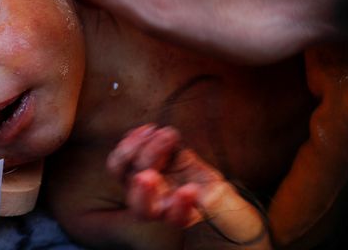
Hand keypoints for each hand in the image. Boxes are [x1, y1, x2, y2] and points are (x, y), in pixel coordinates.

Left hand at [107, 124, 268, 245]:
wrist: (201, 182)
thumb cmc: (215, 196)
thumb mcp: (225, 202)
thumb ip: (219, 202)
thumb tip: (206, 197)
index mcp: (178, 216)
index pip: (175, 217)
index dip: (181, 205)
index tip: (191, 189)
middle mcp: (155, 203)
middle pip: (140, 201)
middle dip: (143, 189)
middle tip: (150, 174)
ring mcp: (143, 183)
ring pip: (124, 173)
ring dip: (137, 152)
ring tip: (161, 132)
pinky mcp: (137, 164)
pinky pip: (122, 156)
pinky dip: (132, 141)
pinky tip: (146, 130)